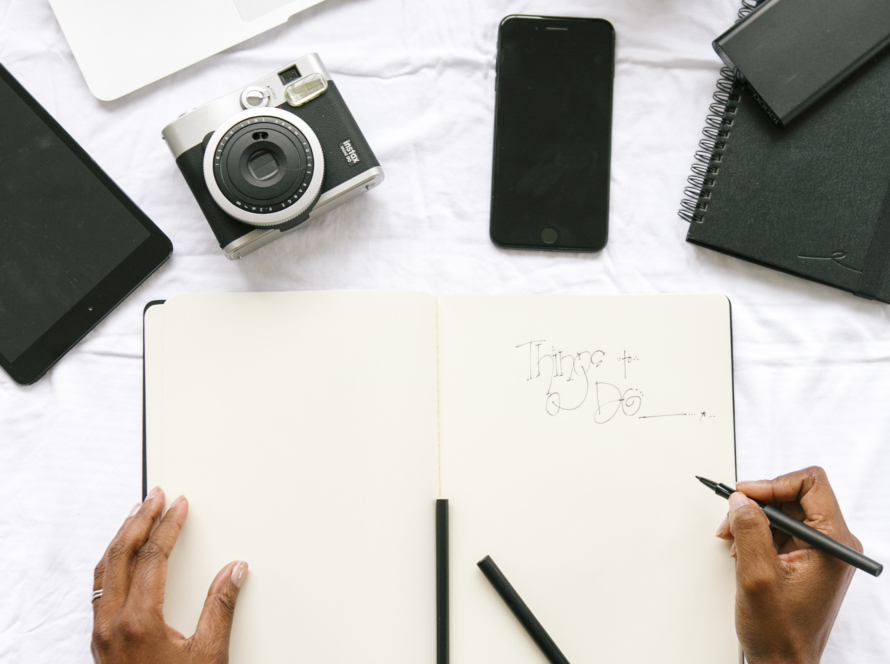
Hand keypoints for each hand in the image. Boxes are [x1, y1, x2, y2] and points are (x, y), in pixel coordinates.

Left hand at [91, 487, 247, 663]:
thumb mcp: (209, 655)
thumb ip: (221, 607)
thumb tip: (234, 569)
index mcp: (138, 622)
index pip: (152, 558)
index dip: (168, 527)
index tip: (180, 506)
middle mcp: (111, 625)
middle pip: (119, 556)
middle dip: (138, 520)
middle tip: (156, 496)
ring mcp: (101, 634)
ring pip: (103, 570)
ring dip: (121, 537)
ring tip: (138, 514)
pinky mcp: (100, 643)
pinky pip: (99, 588)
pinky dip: (112, 562)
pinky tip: (123, 556)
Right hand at [715, 467, 861, 663]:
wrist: (782, 663)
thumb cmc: (779, 632)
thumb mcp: (757, 576)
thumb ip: (749, 530)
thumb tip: (741, 500)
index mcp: (833, 544)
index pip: (810, 484)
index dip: (773, 483)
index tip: (746, 494)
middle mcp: (834, 544)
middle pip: (794, 496)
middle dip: (757, 504)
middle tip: (731, 518)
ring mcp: (822, 552)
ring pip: (784, 512)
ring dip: (754, 520)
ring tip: (732, 539)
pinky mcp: (808, 559)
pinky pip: (781, 530)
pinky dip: (757, 534)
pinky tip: (742, 550)